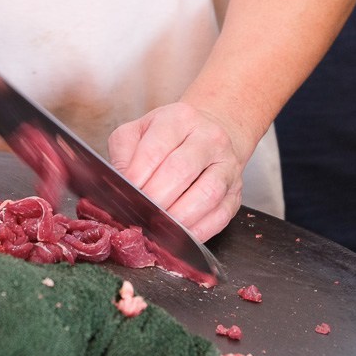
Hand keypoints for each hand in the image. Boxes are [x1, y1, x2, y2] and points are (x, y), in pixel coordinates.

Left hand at [107, 102, 247, 241]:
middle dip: (156, 198)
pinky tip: (180, 236)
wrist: (209, 133)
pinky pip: (221, 214)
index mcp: (179, 119)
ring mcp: (227, 165)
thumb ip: (123, 152)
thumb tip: (119, 183)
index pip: (155, 150)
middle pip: (181, 171)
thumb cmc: (168, 137)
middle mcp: (209, 139)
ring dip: (179, 216)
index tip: (126, 195)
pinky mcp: (236, 192)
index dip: (138, 177)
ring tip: (158, 227)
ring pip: (207, 193)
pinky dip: (199, 230)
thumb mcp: (139, 131)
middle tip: (139, 214)